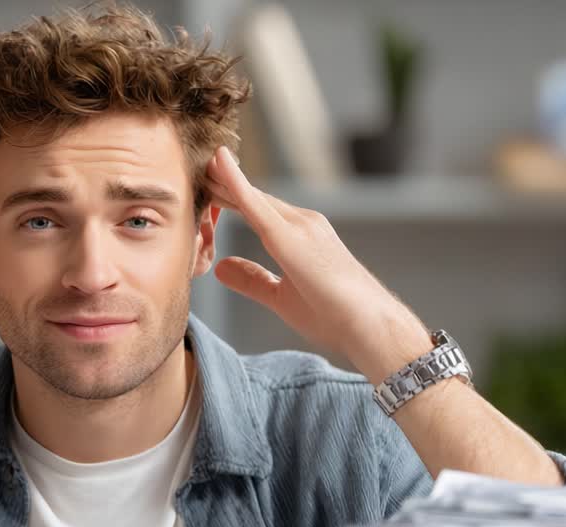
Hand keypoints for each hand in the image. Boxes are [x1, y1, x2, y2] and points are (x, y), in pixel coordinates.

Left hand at [206, 146, 430, 379]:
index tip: (210, 186)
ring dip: (225, 179)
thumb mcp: (282, 297)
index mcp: (302, 237)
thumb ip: (252, 280)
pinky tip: (219, 166)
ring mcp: (301, 225)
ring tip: (201, 162)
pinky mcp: (292, 235)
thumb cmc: (334, 316)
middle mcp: (304, 223)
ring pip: (253, 197)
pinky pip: (256, 205)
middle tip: (197, 167)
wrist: (368, 325)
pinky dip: (235, 185)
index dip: (233, 196)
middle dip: (225, 183)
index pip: (260, 210)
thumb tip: (222, 268)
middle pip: (255, 198)